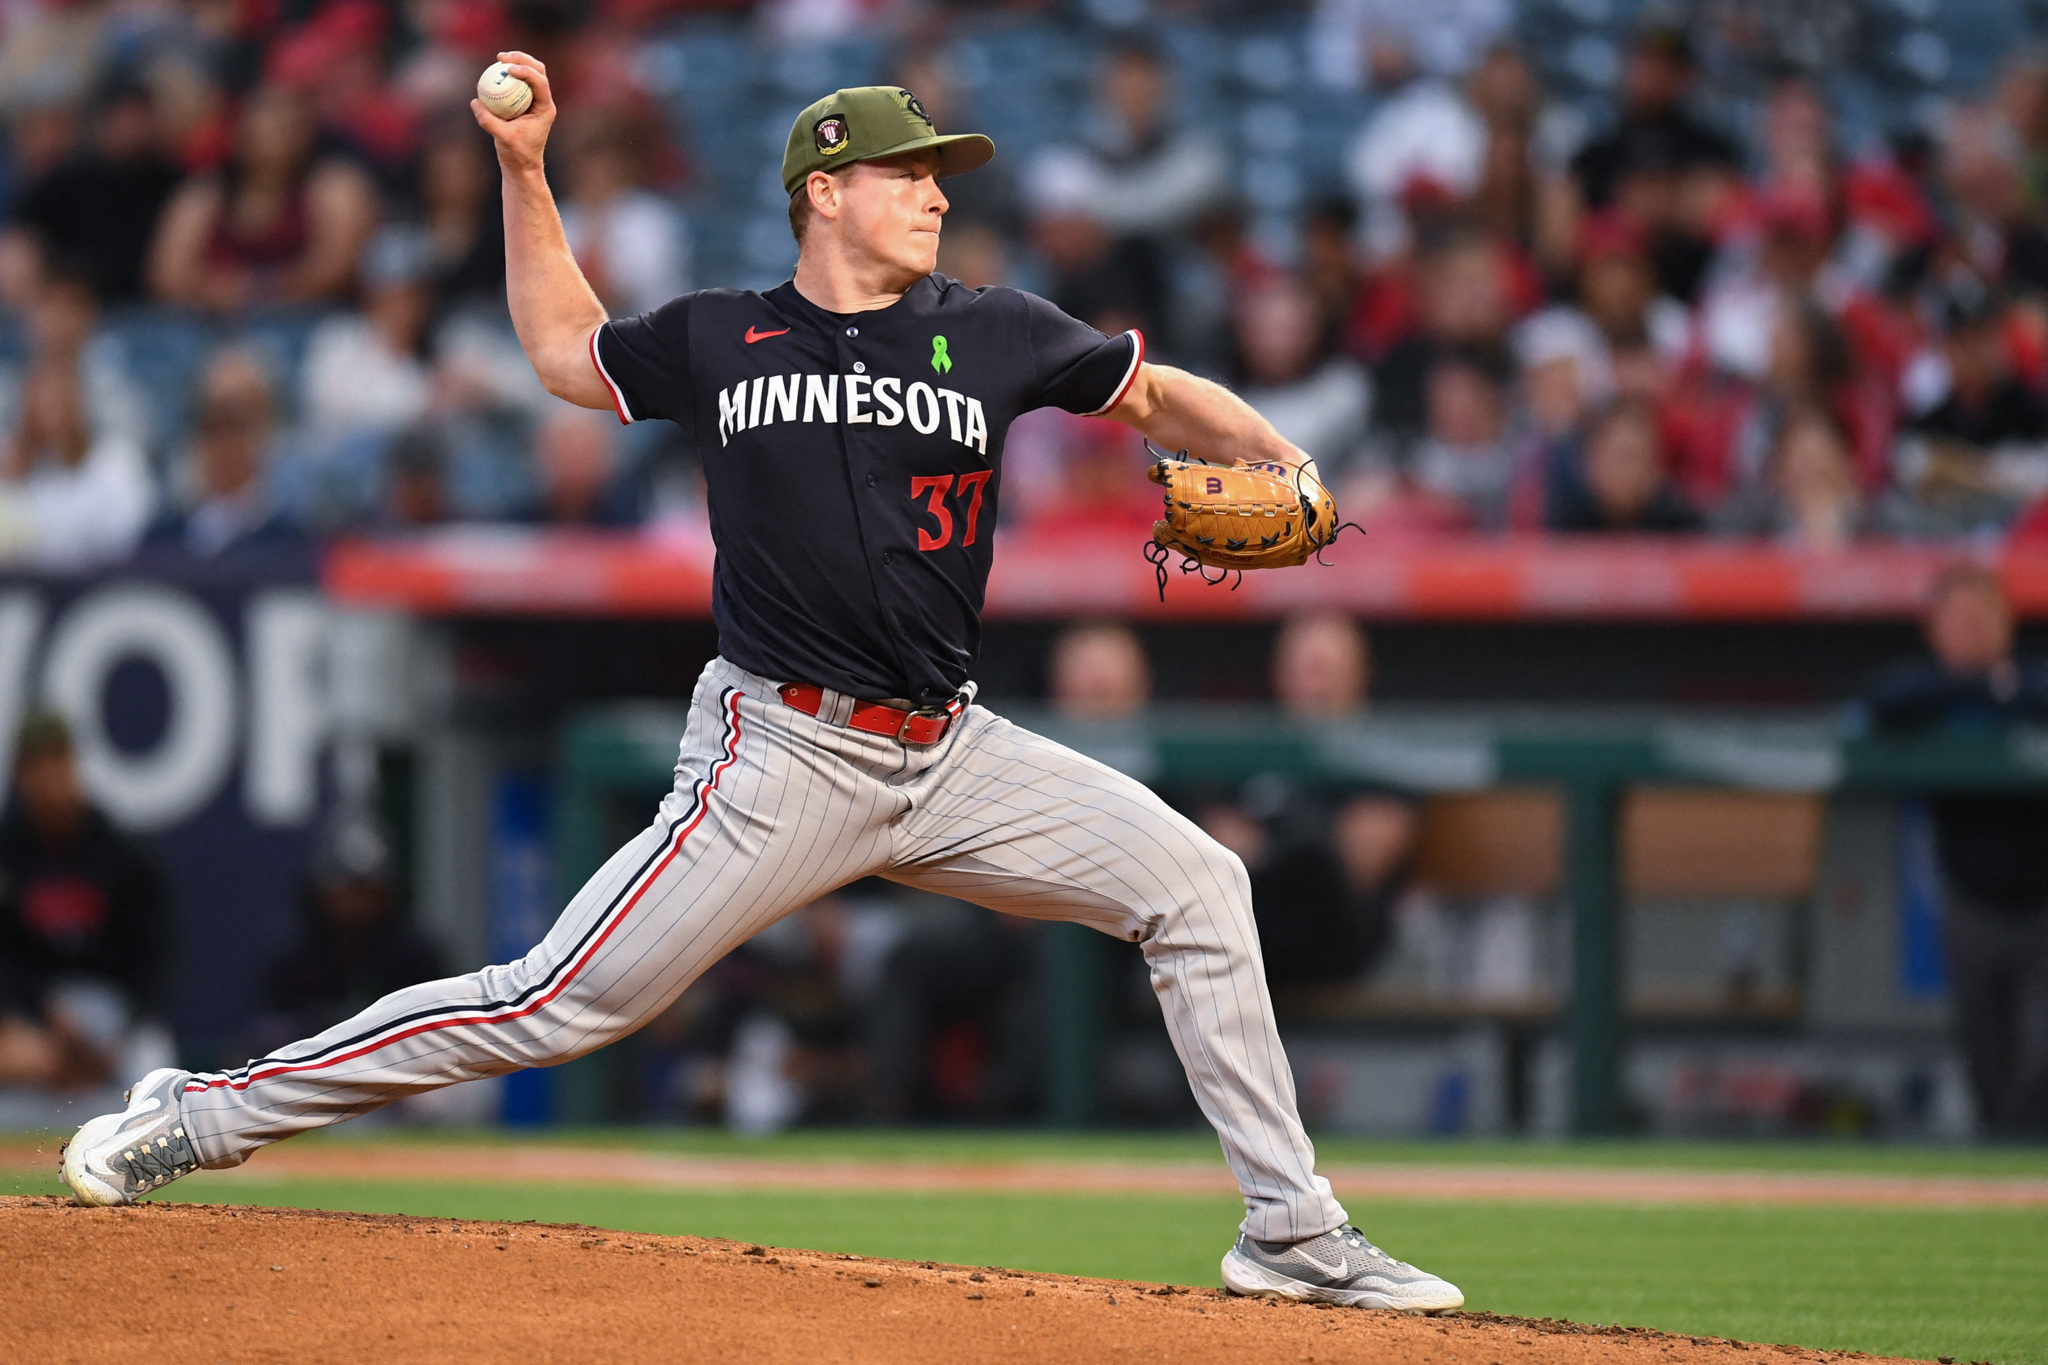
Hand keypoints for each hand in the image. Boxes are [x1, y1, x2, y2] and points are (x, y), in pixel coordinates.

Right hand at [472, 51, 556, 175]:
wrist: (522, 166)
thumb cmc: (517, 155)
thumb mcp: (502, 138)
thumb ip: (489, 121)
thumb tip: (475, 102)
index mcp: (545, 109)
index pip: (541, 82)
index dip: (527, 71)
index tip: (509, 68)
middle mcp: (543, 102)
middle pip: (538, 70)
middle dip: (522, 59)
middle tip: (502, 57)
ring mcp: (534, 101)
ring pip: (529, 74)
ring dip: (516, 62)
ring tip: (499, 59)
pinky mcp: (524, 103)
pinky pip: (516, 84)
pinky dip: (507, 77)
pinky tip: (493, 72)